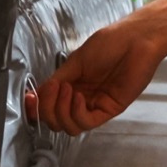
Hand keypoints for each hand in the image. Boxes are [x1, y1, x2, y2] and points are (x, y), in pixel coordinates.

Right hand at [33, 17, 165, 134]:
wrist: (136, 39)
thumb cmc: (111, 43)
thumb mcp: (77, 60)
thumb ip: (58, 78)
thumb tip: (37, 94)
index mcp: (72, 85)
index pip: (48, 106)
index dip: (36, 108)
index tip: (30, 99)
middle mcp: (82, 98)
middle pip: (55, 120)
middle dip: (48, 108)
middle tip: (54, 88)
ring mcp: (95, 105)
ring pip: (69, 126)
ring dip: (61, 111)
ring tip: (67, 90)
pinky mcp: (110, 109)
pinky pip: (87, 122)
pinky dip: (77, 113)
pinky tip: (78, 97)